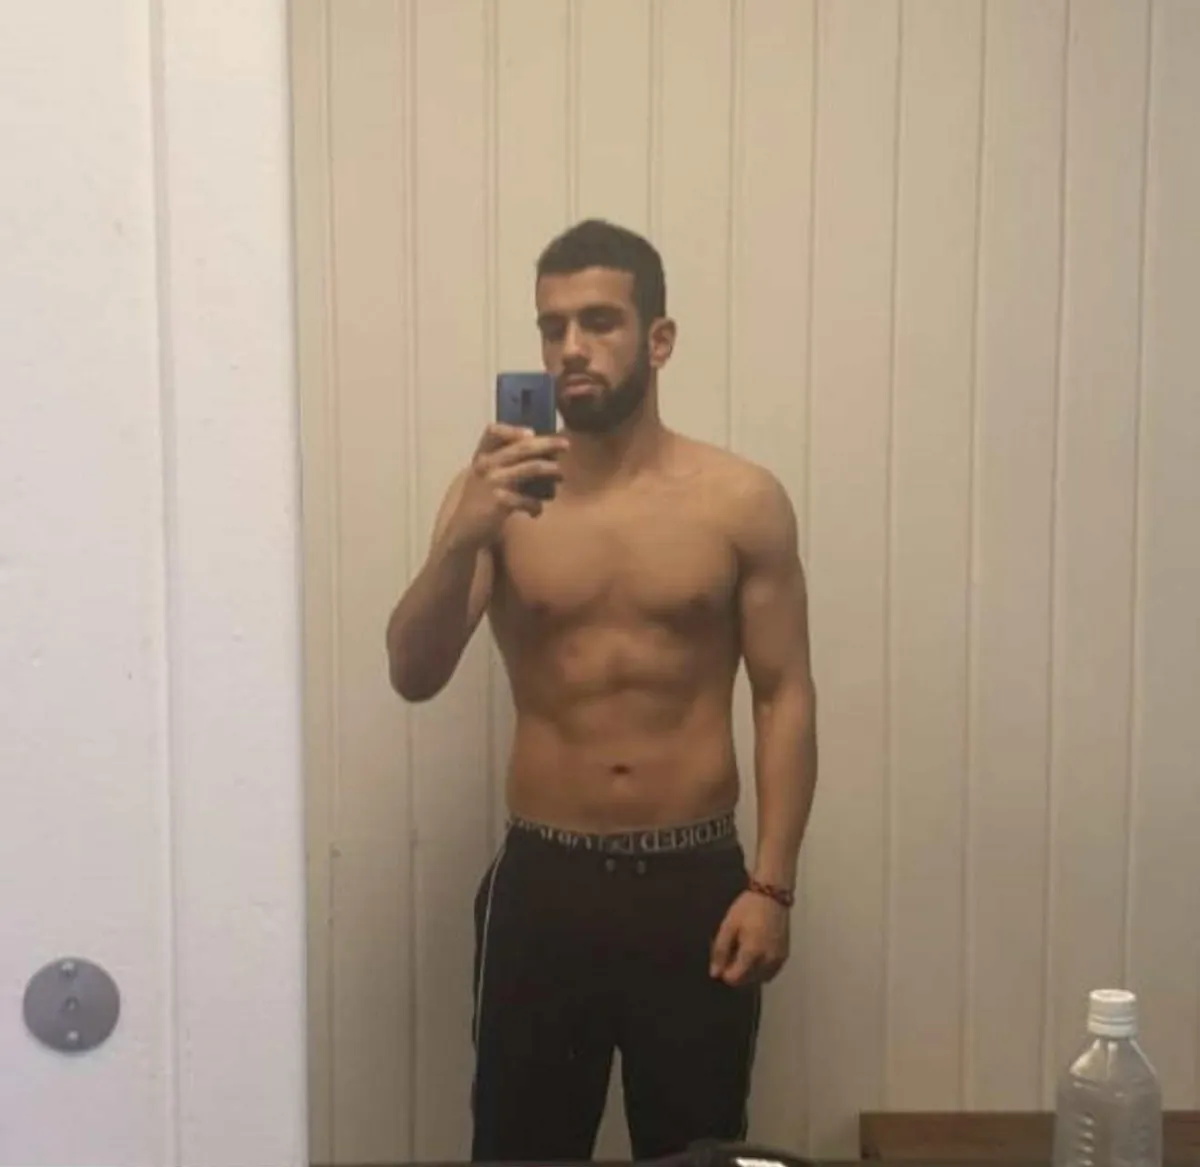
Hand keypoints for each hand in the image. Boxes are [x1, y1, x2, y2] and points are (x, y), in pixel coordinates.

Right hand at [445, 424, 567, 547]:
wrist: (463, 530)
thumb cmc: (478, 502)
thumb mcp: (482, 476)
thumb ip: (500, 461)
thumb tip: (533, 449)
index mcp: (482, 457)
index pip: (492, 432)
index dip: (512, 429)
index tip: (531, 433)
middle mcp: (487, 465)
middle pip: (522, 447)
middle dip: (547, 444)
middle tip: (566, 445)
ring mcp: (494, 482)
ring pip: (532, 468)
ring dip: (551, 471)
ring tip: (560, 476)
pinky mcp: (502, 502)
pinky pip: (530, 499)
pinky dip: (537, 505)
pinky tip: (536, 511)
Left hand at [709, 890, 789, 986]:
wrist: (772, 895)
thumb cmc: (748, 908)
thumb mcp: (728, 926)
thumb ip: (720, 951)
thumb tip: (715, 973)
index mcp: (752, 953)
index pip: (735, 979)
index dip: (725, 973)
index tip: (722, 960)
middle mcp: (767, 961)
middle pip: (747, 981)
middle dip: (736, 972)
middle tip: (732, 953)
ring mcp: (778, 960)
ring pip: (759, 979)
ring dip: (749, 973)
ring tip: (743, 952)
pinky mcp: (785, 956)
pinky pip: (770, 973)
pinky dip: (761, 970)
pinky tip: (756, 954)